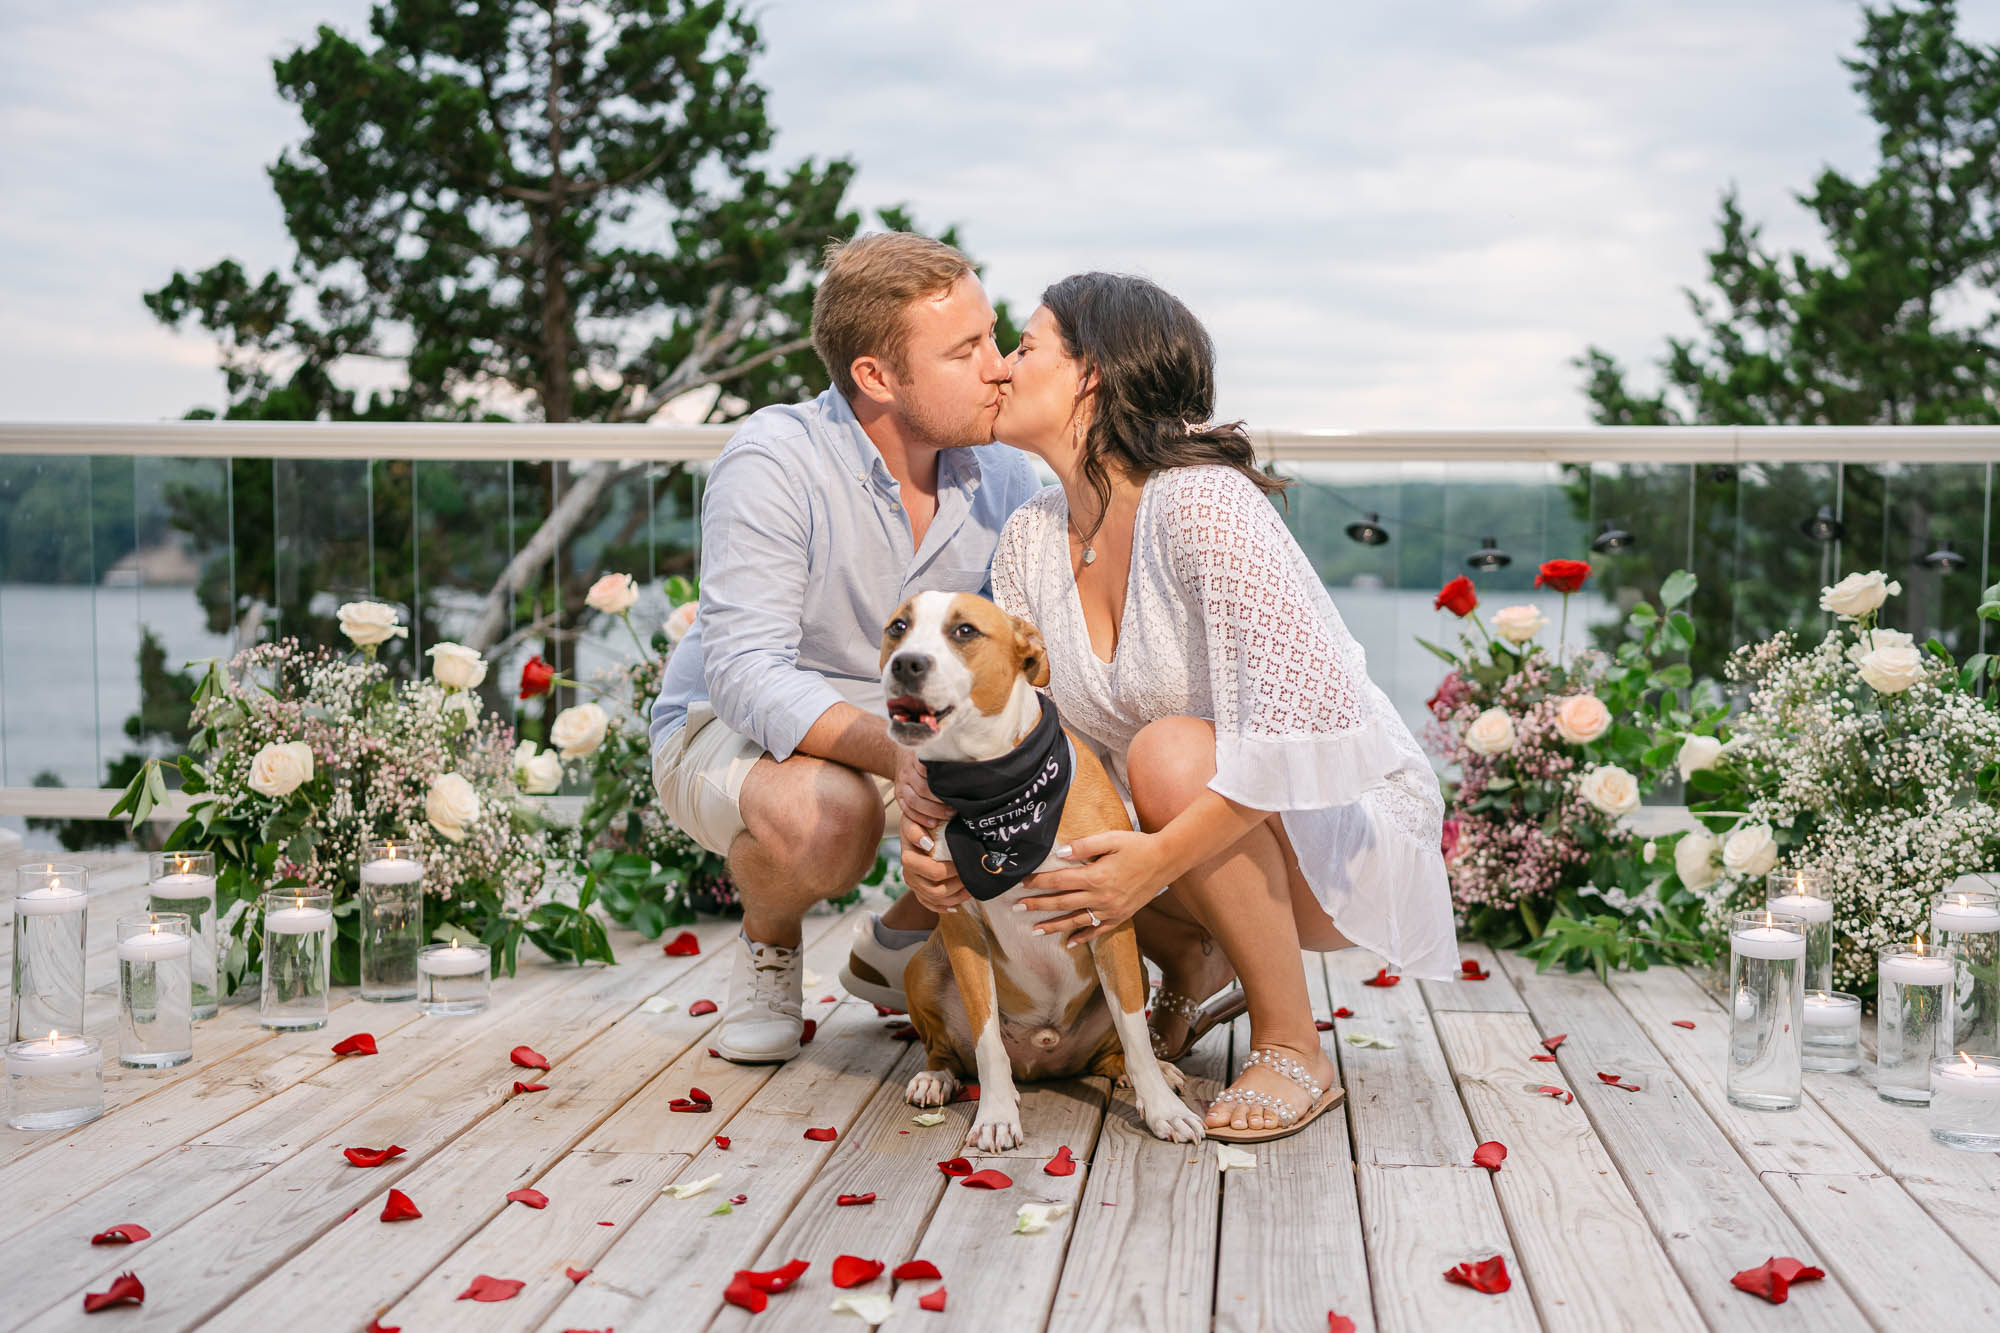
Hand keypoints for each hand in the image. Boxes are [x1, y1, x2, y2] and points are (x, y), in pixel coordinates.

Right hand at [894, 748, 953, 828]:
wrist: (898, 757)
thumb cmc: (924, 758)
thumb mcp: (934, 751)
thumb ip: (948, 757)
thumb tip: (970, 762)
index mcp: (917, 759)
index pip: (928, 770)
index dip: (942, 781)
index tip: (956, 789)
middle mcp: (908, 772)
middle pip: (922, 788)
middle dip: (940, 801)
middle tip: (955, 807)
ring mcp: (902, 784)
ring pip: (914, 801)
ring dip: (932, 811)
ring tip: (948, 815)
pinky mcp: (898, 796)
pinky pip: (907, 809)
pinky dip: (920, 818)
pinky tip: (933, 823)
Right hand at [899, 812, 969, 913]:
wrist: (916, 826)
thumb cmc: (919, 820)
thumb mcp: (915, 817)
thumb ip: (916, 829)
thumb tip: (929, 844)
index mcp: (908, 858)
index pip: (932, 871)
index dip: (950, 870)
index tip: (962, 862)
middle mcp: (909, 874)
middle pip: (935, 890)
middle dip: (957, 883)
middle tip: (970, 872)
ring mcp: (914, 885)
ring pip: (936, 900)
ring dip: (956, 896)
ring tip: (970, 884)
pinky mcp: (920, 891)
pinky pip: (932, 906)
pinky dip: (946, 906)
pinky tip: (958, 903)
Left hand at [1017, 830, 1174, 947]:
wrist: (1166, 860)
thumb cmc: (1137, 845)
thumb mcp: (1111, 838)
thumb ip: (1084, 845)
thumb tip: (1060, 853)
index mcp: (1096, 876)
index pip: (1059, 880)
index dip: (1039, 882)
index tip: (1022, 883)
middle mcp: (1101, 897)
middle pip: (1062, 903)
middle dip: (1038, 905)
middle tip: (1017, 908)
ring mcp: (1110, 910)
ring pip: (1076, 920)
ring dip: (1054, 926)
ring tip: (1035, 930)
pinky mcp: (1120, 916)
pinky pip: (1098, 930)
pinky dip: (1083, 938)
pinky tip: (1069, 943)